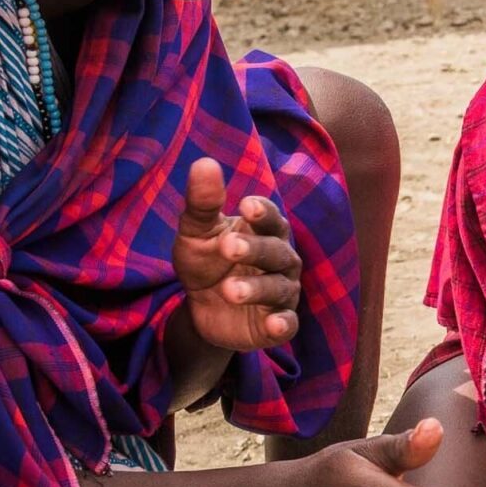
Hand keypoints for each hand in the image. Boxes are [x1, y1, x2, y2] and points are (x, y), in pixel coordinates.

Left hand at [174, 158, 302, 352]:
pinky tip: (274, 324)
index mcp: (265, 232)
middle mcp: (281, 260)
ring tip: (229, 290)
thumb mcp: (196, 233)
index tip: (245, 206)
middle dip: (255, 249)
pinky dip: (284, 324)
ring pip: (278, 287)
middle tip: (227, 247)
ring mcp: (282, 292)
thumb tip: (204, 162)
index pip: (271, 218)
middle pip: (276, 252)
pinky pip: (288, 323)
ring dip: (257, 288)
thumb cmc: (206, 261)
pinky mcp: (278, 324)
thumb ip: (202, 202)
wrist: (202, 308)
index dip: (262, 213)